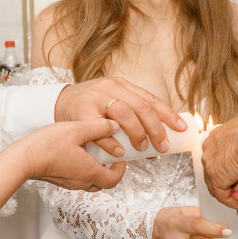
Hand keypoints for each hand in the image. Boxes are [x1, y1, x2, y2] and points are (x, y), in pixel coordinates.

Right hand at [16, 119, 127, 190]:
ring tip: (95, 155)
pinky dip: (84, 171)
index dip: (121, 169)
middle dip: (111, 171)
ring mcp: (70, 183)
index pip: (114, 179)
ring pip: (91, 182)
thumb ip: (99, 128)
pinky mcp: (60, 180)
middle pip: (104, 183)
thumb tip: (114, 126)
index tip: (119, 156)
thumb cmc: (48, 145)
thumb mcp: (77, 130)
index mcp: (90, 172)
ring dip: (97, 172)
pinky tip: (78, 155)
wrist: (23, 159)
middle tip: (110, 157)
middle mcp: (81, 181)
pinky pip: (78, 179)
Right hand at [55, 76, 186, 156]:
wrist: (56, 103)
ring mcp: (95, 99)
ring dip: (137, 133)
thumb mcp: (112, 104)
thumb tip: (157, 144)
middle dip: (155, 128)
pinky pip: (100, 128)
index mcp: (121, 86)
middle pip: (140, 106)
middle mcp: (110, 88)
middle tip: (162, 146)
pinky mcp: (81, 113)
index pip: (149, 99)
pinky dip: (112, 142)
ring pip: (124, 113)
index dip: (167, 114)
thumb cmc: (89, 107)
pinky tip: (121, 152)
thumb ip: (132, 118)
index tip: (180, 128)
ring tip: (143, 148)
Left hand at [201, 105, 237, 208]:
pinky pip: (223, 196)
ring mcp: (210, 162)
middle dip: (230, 185)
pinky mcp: (217, 177)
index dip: (230, 172)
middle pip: (215, 173)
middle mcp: (210, 148)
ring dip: (233, 195)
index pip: (218, 160)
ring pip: (218, 186)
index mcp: (218, 136)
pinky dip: (235, 203)